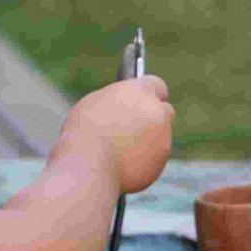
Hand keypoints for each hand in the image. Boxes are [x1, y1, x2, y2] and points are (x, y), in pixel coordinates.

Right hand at [59, 75, 173, 193]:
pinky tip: (123, 165)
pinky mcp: (161, 161)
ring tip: (119, 151)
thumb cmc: (85, 132)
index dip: (150, 94)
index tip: (144, 101)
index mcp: (139, 91)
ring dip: (147, 141)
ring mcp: (163, 137)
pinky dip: (143, 161)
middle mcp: (157, 111)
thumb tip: (124, 109)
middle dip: (155, 118)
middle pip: (165, 111)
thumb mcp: (96, 105)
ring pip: (160, 137)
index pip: (157, 85)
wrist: (89, 165)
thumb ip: (118, 103)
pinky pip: (154, 159)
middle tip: (137, 126)